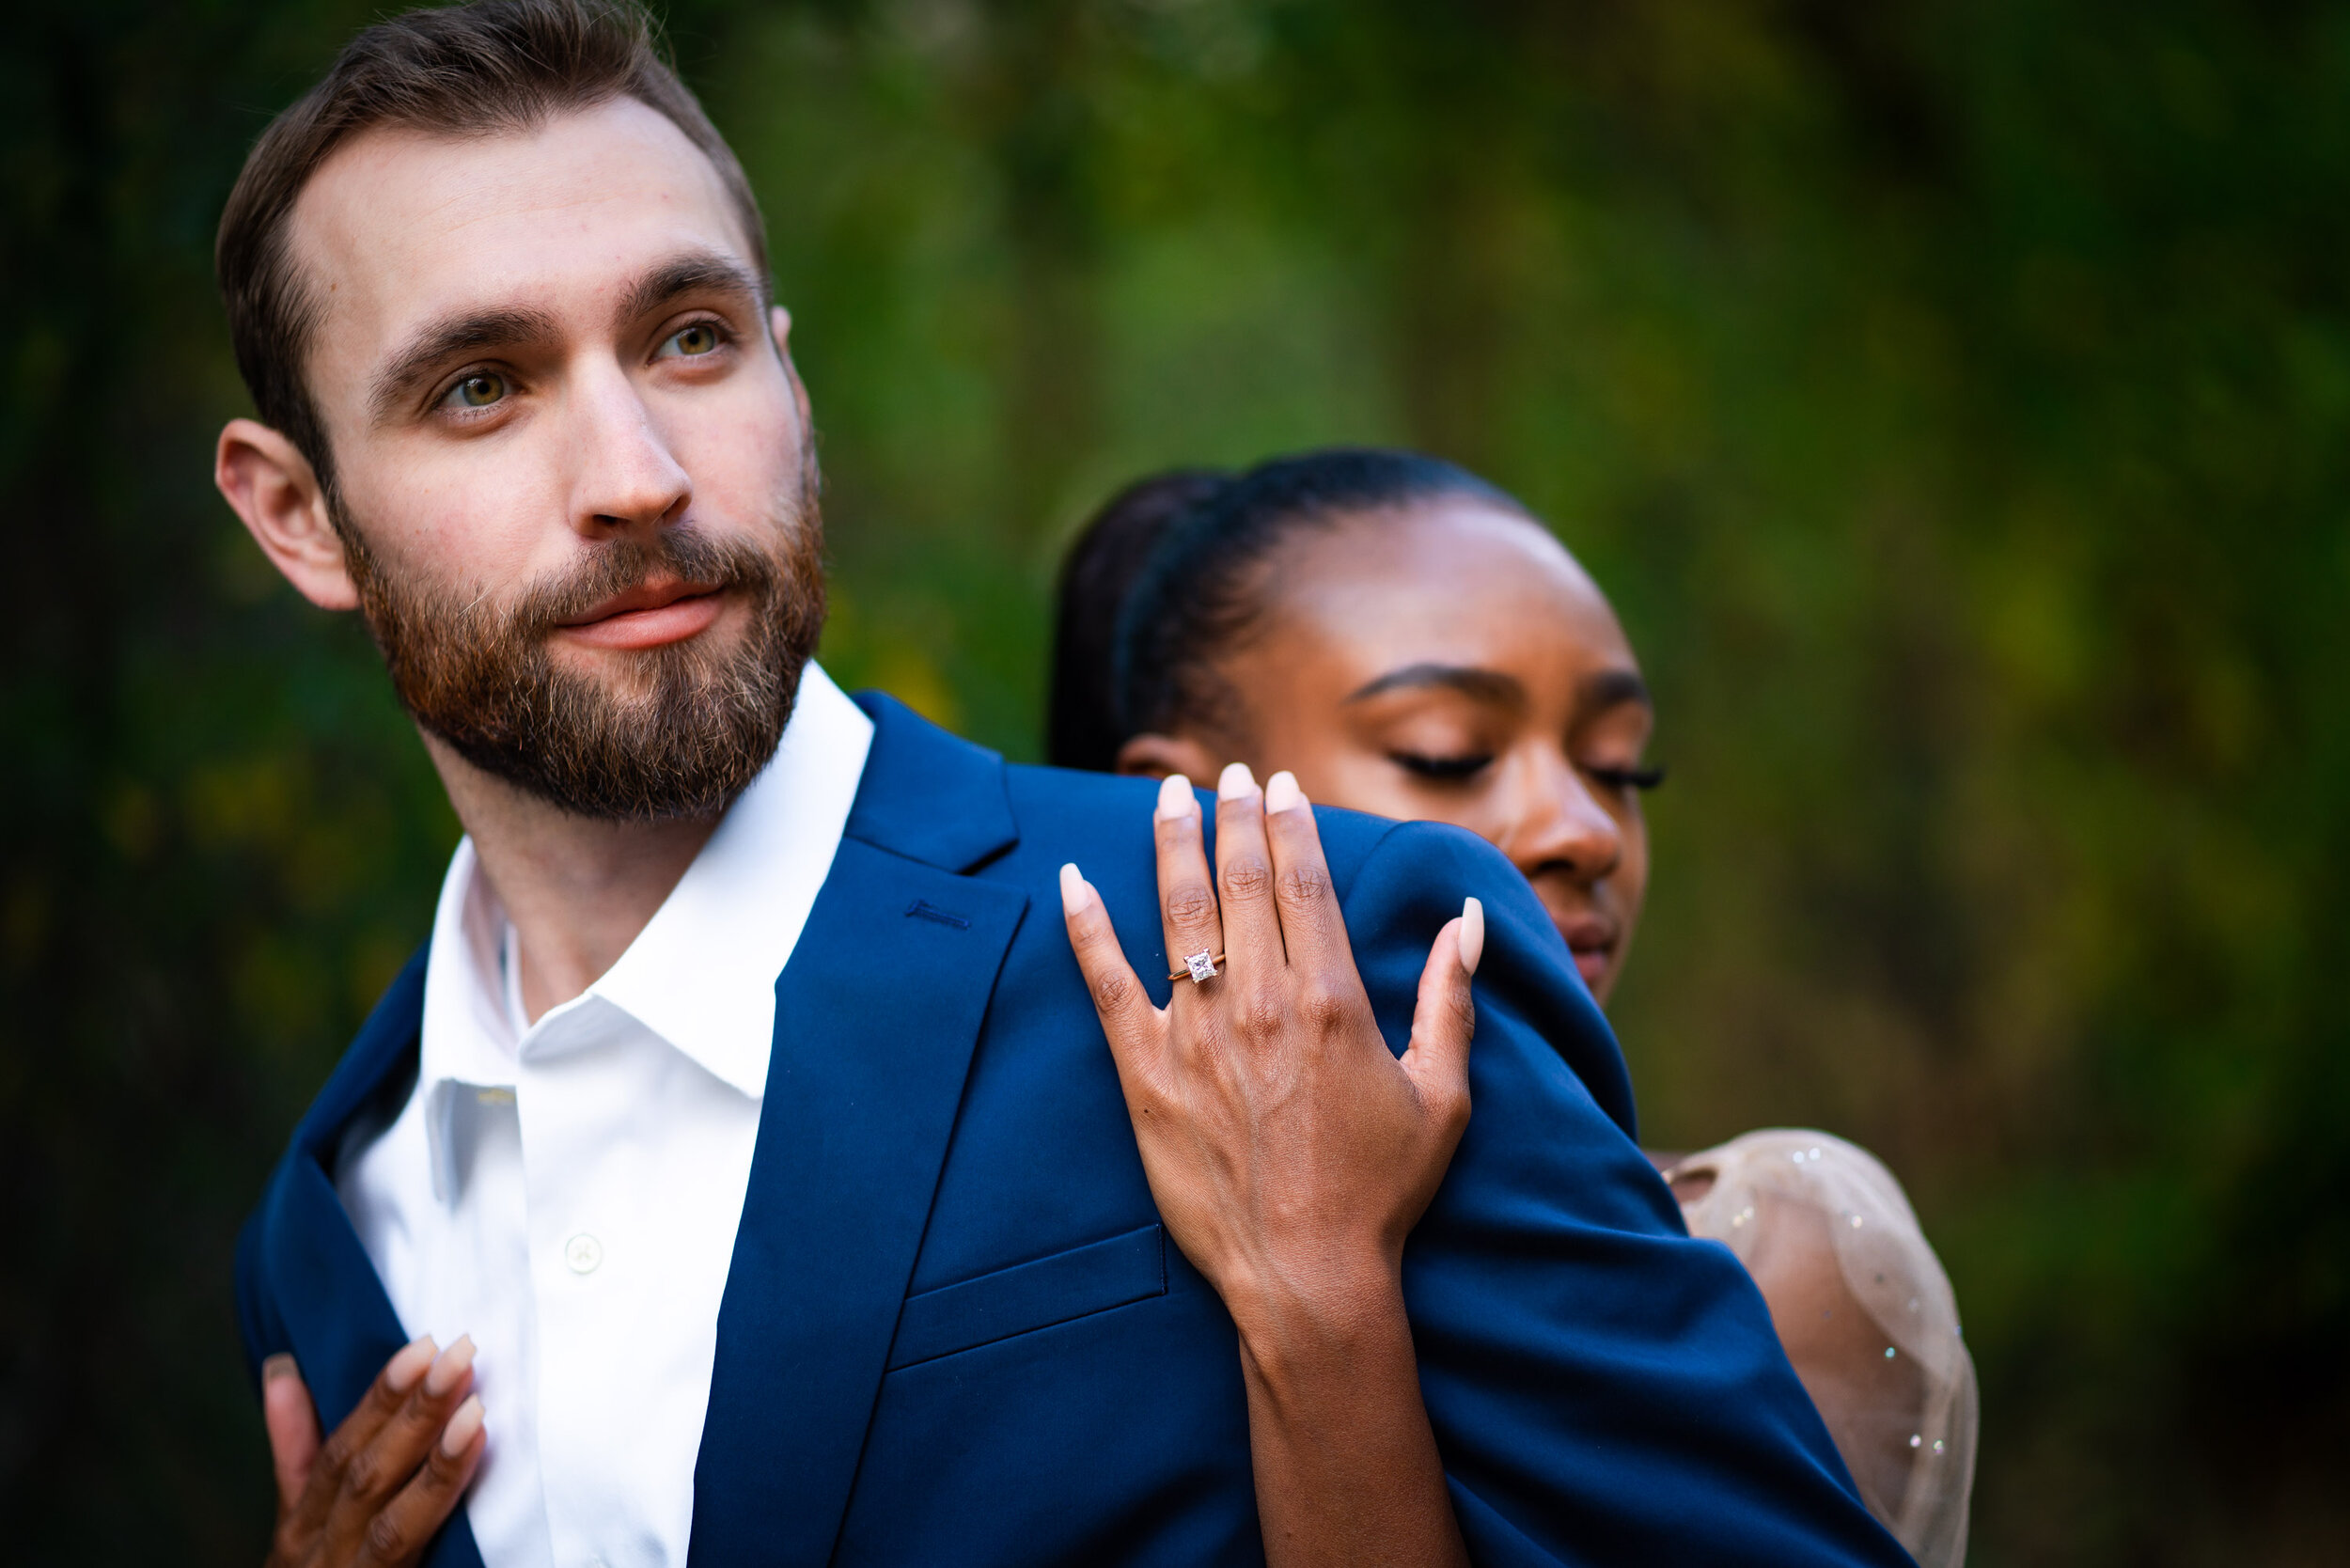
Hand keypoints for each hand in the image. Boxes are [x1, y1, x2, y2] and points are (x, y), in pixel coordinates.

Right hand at [261, 1336, 485, 1567]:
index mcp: (302, 1530)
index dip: (379, 1400)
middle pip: (365, 1481)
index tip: (422, 1345)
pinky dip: (440, 1523)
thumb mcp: (300, 1524)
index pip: (339, 1453)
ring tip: (477, 1412)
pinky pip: (408, 1561)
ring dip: (434, 1468)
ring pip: (392, 1528)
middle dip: (413, 1415)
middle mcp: (319, 1558)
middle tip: (462, 1354)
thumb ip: (297, 1451)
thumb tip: (281, 1370)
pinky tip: (477, 1488)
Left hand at [1060, 764, 1481, 1332]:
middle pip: (1241, 880)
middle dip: (1234, 816)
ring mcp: (1197, 1033)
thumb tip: (1470, 917)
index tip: (1279, 783)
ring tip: (1167, 795)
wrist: (1307, 1274)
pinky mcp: (1145, 1072)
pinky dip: (1085, 925)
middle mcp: (1262, 1001)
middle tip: (1228, 775)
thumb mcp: (1443, 1093)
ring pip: (1178, 912)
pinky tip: (1071, 877)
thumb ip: (1452, 997)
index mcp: (1333, 998)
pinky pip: (1105, 981)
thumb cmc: (1382, 1192)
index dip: (1291, 823)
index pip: (1305, 882)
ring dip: (1172, 843)